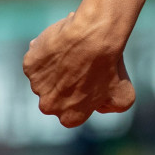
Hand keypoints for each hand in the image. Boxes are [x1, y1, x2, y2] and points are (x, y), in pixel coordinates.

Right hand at [23, 11, 135, 127]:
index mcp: (69, 118)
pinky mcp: (29, 65)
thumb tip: (99, 106)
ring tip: (73, 54)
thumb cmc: (111, 67)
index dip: (82, 97)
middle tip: (82, 67)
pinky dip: (46, 54)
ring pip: (45, 77)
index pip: (73, 113)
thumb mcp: (124, 96)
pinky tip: (62, 45)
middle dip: (66, 84)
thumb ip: (112, 108)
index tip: (90, 82)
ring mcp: (36, 85)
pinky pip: (37, 60)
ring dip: (56, 68)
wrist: (93, 37)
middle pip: (56, 96)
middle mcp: (48, 106)